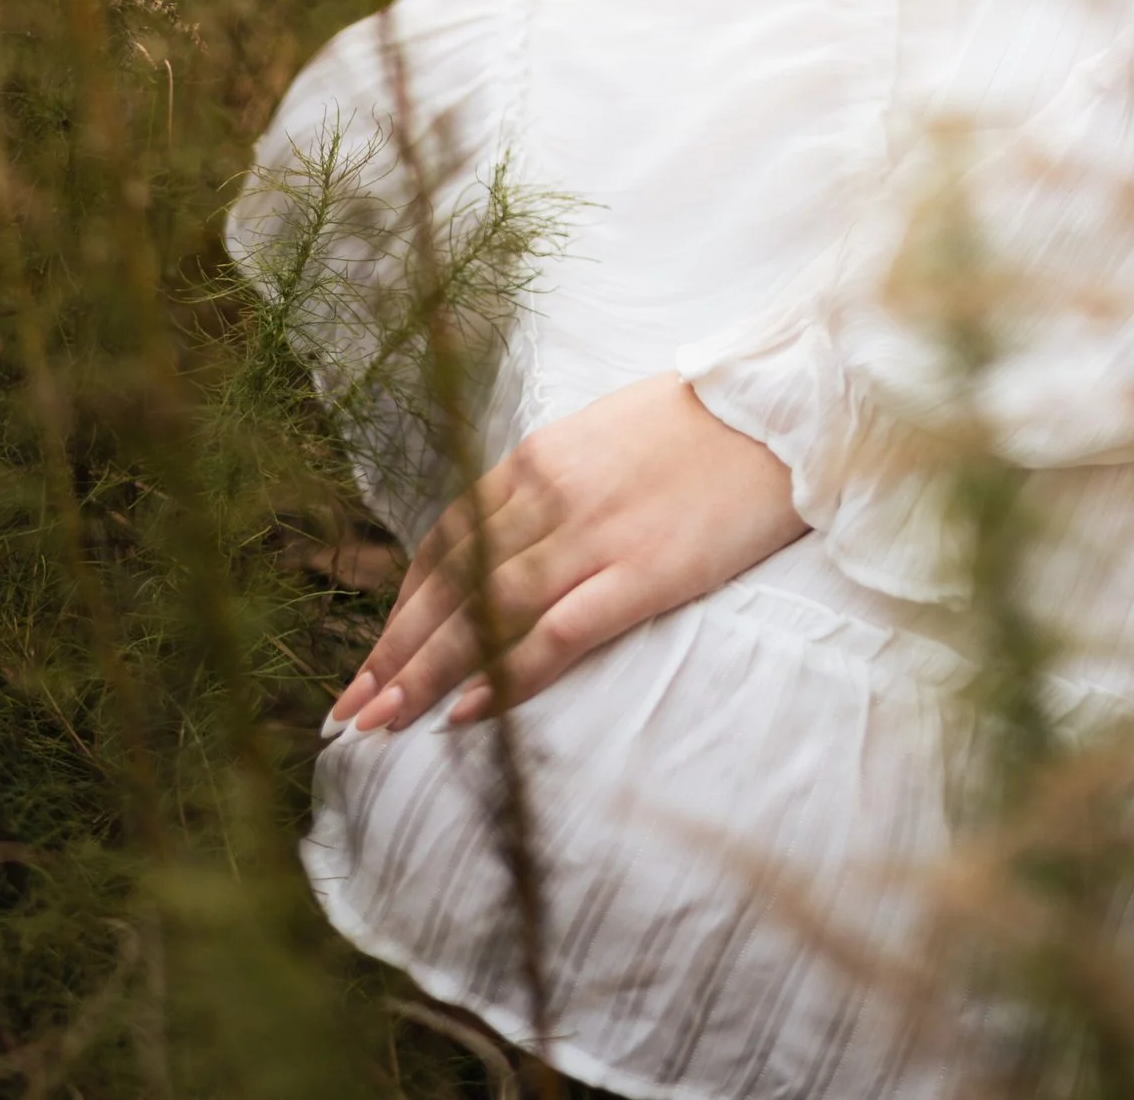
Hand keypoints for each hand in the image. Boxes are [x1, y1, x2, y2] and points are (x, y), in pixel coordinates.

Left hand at [327, 373, 803, 733]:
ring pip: (485, 611)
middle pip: (453, 582)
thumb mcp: (606, 436)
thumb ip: (554, 482)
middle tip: (351, 709)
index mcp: (540, 458)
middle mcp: (552, 496)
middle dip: (396, 650)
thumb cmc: (700, 424)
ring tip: (382, 723)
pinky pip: (555, 633)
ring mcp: (594, 536)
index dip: (405, 603)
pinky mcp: (642, 573)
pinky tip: (466, 712)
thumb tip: (509, 534)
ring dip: (427, 672)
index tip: (376, 654)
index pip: (449, 539)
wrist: (782, 411)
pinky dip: (505, 674)